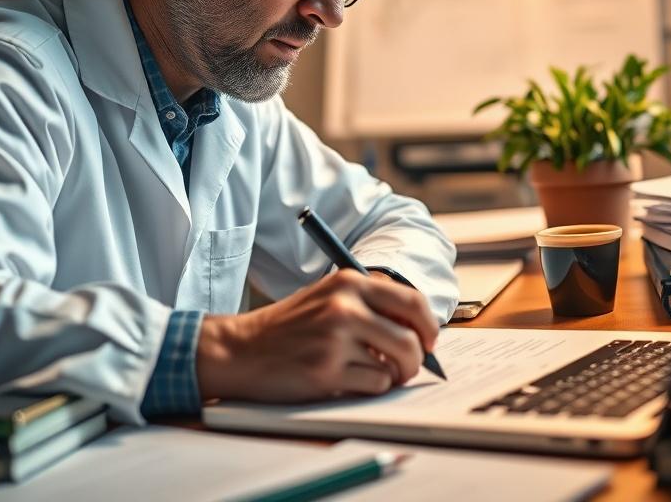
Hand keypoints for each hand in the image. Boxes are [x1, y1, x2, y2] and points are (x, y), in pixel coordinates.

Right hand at [195, 269, 438, 402]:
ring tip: (375, 373)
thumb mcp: (329, 296)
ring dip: (392, 375)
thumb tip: (419, 329)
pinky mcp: (326, 372)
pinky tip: (351, 381)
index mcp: (349, 282)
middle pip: (411, 338)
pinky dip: (371, 388)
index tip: (429, 340)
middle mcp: (345, 307)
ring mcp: (335, 340)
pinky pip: (374, 385)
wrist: (241, 349)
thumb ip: (370, 303)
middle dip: (417, 358)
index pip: (412, 302)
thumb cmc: (289, 326)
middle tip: (409, 365)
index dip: (429, 325)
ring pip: (395, 366)